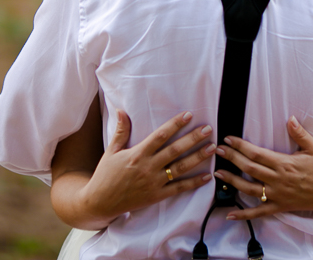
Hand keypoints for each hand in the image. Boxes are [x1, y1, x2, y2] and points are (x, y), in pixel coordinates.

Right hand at [75, 110, 214, 225]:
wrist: (100, 202)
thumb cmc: (105, 175)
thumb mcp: (111, 151)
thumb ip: (121, 131)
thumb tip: (121, 110)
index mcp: (137, 154)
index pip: (160, 135)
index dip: (175, 124)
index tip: (188, 115)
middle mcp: (147, 167)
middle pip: (174, 150)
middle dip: (192, 139)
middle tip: (208, 129)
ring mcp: (153, 182)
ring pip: (180, 168)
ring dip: (197, 158)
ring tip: (212, 148)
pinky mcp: (156, 196)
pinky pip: (178, 189)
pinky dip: (193, 183)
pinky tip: (207, 177)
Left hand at [213, 117, 312, 219]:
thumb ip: (300, 134)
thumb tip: (290, 118)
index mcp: (284, 163)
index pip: (257, 153)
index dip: (241, 146)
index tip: (228, 139)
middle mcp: (278, 180)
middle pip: (249, 168)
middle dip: (232, 158)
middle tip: (217, 150)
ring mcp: (277, 195)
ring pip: (249, 189)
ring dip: (232, 181)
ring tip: (218, 173)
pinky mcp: (280, 207)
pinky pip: (259, 212)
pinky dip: (244, 214)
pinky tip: (230, 214)